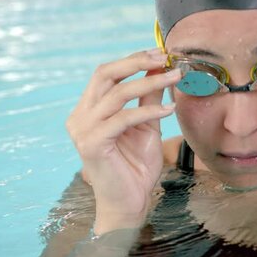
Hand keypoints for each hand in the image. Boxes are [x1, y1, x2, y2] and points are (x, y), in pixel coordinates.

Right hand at [65, 49, 180, 233]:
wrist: (129, 202)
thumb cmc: (136, 166)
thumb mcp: (146, 125)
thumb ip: (149, 98)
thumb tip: (162, 68)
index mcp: (89, 109)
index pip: (107, 74)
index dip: (133, 60)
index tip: (162, 53)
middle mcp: (80, 116)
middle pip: (104, 74)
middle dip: (136, 62)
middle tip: (164, 57)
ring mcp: (82, 130)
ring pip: (117, 94)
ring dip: (150, 82)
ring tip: (176, 77)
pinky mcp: (91, 144)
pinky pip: (123, 118)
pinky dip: (149, 111)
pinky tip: (170, 109)